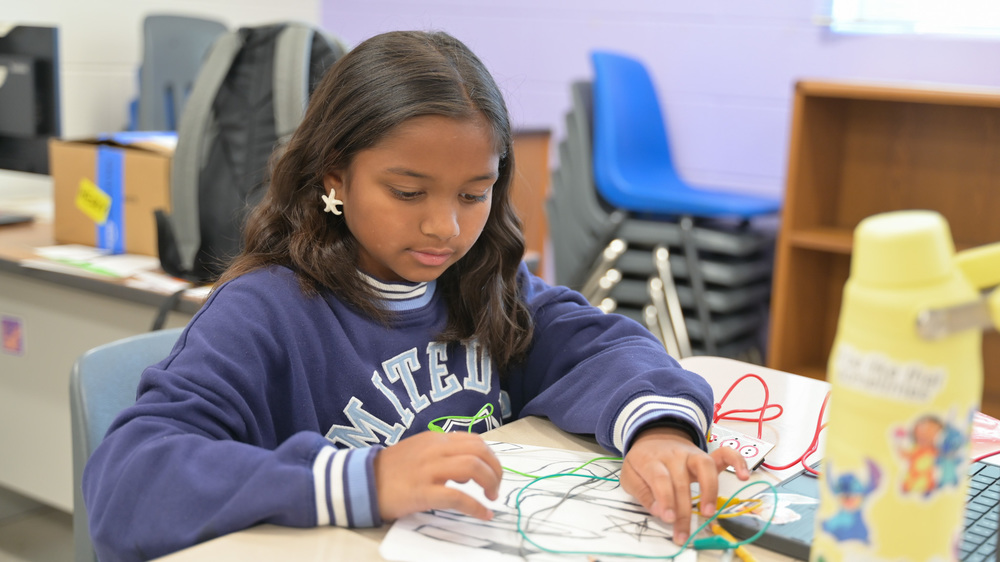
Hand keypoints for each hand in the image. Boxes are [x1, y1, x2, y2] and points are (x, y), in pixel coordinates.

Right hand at [374, 431, 502, 520]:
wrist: (362, 482)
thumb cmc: (391, 470)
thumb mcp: (419, 451)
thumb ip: (443, 453)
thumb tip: (468, 468)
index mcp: (436, 439)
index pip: (475, 440)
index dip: (491, 457)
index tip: (493, 472)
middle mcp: (435, 449)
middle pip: (479, 451)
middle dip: (496, 469)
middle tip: (495, 486)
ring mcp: (428, 470)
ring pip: (473, 467)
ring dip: (490, 483)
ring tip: (491, 497)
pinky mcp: (422, 492)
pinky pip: (457, 497)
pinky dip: (476, 507)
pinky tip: (483, 514)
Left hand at [619, 426, 749, 545]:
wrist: (654, 437)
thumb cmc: (643, 462)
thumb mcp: (629, 476)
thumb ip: (642, 493)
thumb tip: (659, 511)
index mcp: (652, 460)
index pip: (660, 479)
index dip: (665, 499)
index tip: (669, 518)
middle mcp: (674, 455)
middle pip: (681, 481)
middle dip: (684, 511)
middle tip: (683, 533)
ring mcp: (692, 454)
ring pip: (705, 466)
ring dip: (709, 490)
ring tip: (708, 513)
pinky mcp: (707, 455)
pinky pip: (726, 454)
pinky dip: (738, 462)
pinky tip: (744, 476)